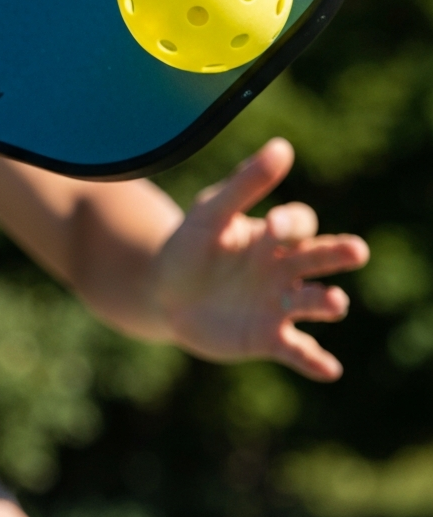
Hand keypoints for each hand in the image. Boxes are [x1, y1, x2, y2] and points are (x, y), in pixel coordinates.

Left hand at [154, 138, 368, 380]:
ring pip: (313, 303)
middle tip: (355, 250)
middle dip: (338, 254)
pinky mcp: (268, 338)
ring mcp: (279, 305)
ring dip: (327, 302)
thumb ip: (244, 184)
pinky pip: (297, 350)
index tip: (272, 225)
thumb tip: (283, 146)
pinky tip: (329, 369)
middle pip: (320, 259)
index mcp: (272, 235)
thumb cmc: (188, 246)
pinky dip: (315, 360)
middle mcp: (284, 269)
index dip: (289, 224)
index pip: (297, 224)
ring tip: (334, 303)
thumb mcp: (210, 214)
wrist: (161, 293)